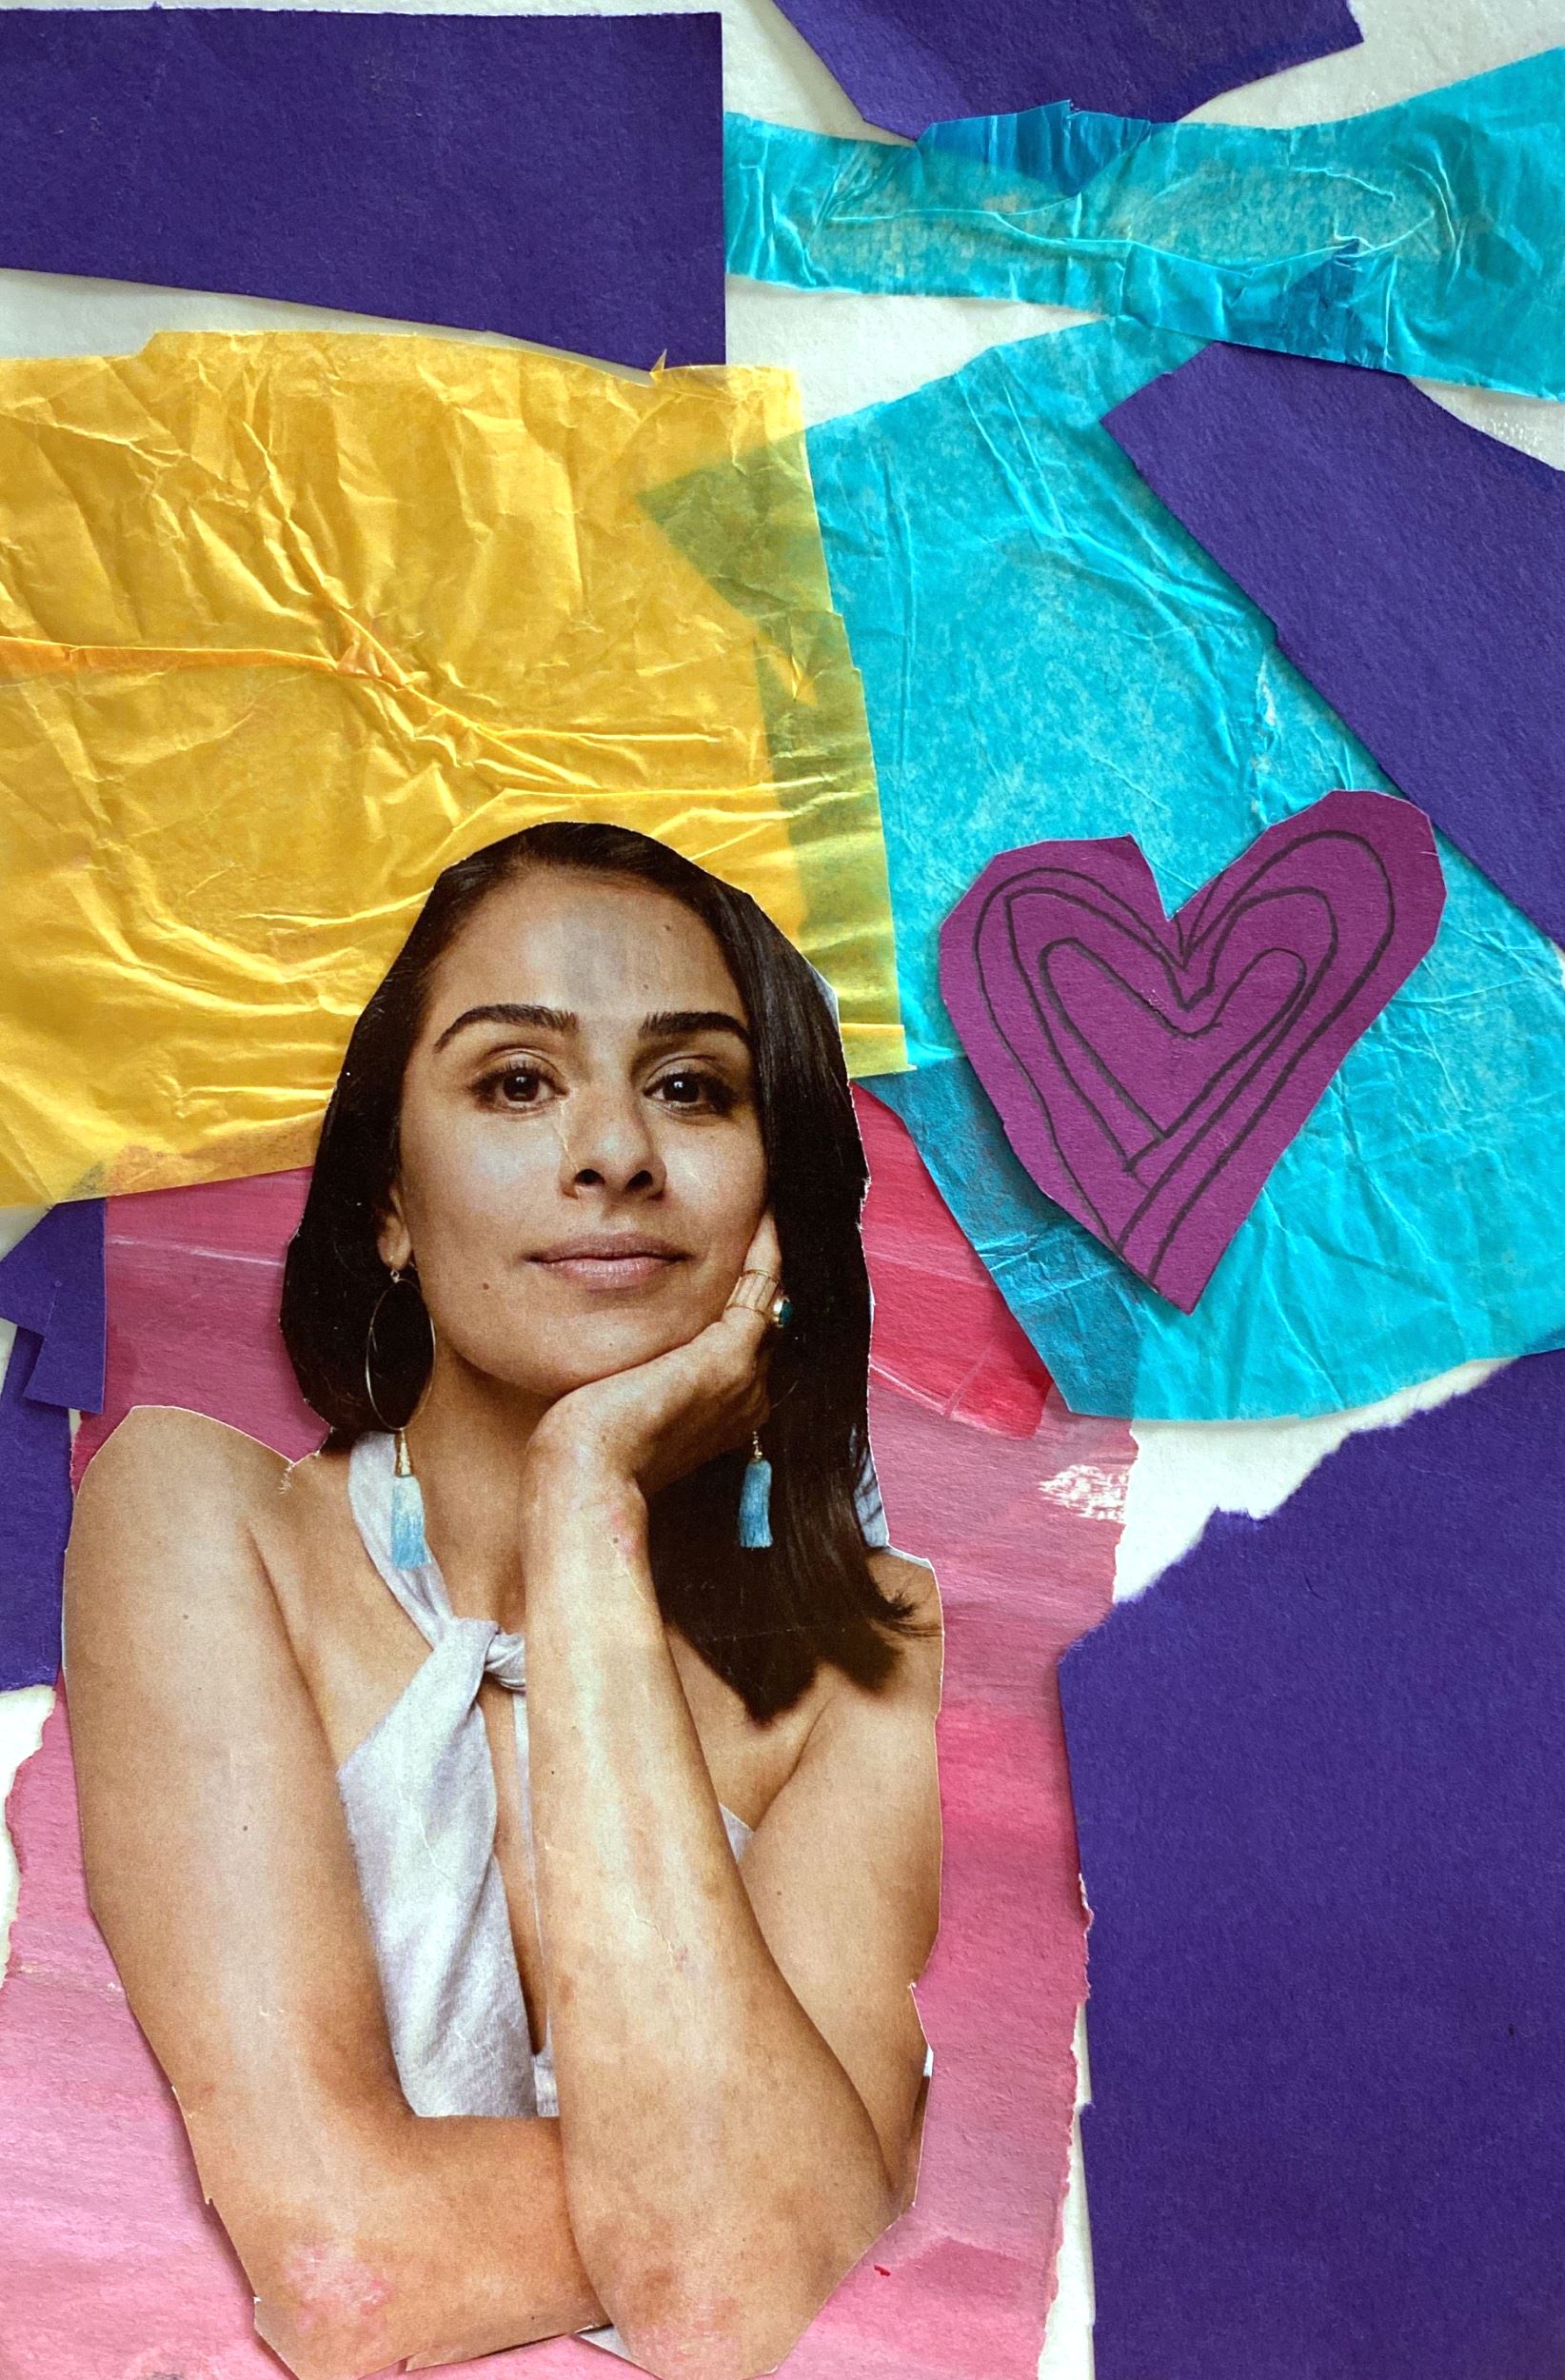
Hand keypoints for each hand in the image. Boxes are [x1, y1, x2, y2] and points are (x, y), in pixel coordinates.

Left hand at [523, 1214, 782, 1510]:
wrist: (589, 1476)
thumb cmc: (585, 1450)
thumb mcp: (612, 1406)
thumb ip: (626, 1378)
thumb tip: (604, 1363)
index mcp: (722, 1413)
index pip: (741, 1340)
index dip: (737, 1296)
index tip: (725, 1251)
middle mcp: (745, 1396)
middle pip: (763, 1319)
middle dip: (757, 1269)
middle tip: (753, 1214)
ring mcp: (743, 1376)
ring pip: (769, 1298)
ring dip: (767, 1250)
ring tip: (762, 1203)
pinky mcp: (730, 1354)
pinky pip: (763, 1283)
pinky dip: (765, 1244)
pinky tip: (760, 1209)